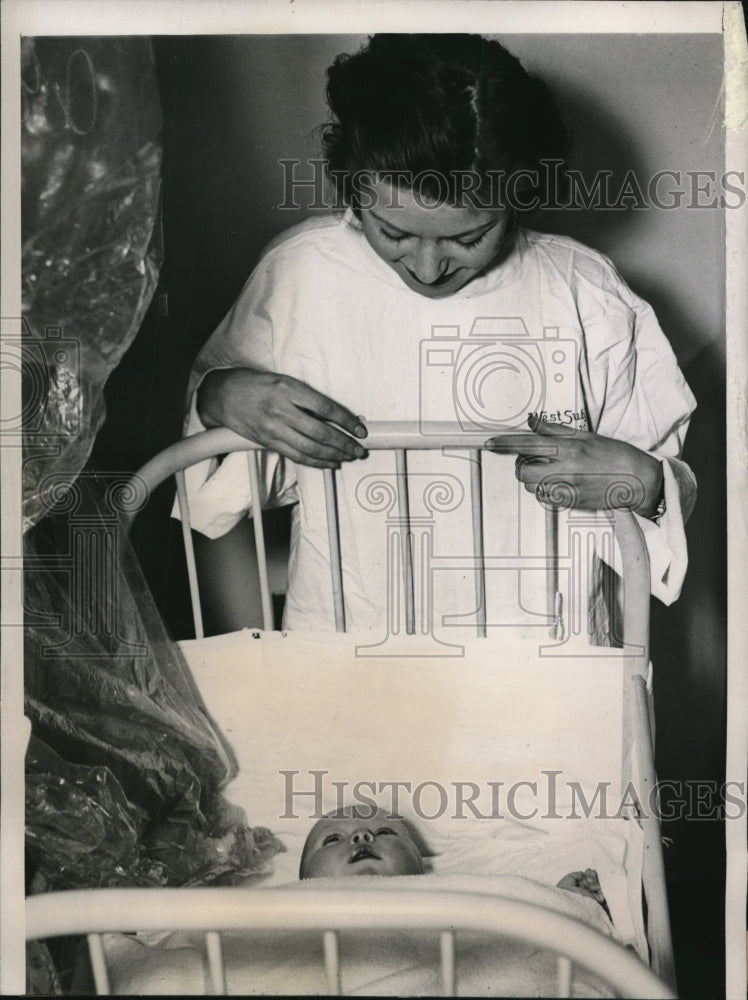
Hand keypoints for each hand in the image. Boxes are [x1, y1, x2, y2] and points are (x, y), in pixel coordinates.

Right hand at [197, 367, 367, 468]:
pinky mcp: (268, 442)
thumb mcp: (282, 381)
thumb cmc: (253, 384)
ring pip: (310, 448)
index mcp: (288, 389)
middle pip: (321, 432)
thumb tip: (334, 414)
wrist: (222, 395)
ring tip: (349, 457)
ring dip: (334, 455)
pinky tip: (329, 463)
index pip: (325, 408)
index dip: (346, 420)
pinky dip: (316, 462)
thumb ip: (306, 397)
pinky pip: (297, 455)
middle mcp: (281, 410)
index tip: (359, 428)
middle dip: (344, 443)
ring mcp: (274, 428)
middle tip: (359, 448)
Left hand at [485, 416, 662, 514]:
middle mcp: (565, 468)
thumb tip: (532, 421)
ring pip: (532, 486)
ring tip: (551, 472)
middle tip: (532, 460)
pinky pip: (545, 498)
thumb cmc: (615, 455)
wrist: (636, 480)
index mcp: (568, 448)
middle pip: (523, 470)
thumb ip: (555, 430)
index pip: (528, 444)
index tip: (490, 444)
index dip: (505, 444)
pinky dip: (546, 491)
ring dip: (535, 479)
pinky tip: (560, 483)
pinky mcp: (570, 503)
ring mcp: (567, 488)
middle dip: (522, 465)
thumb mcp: (585, 436)